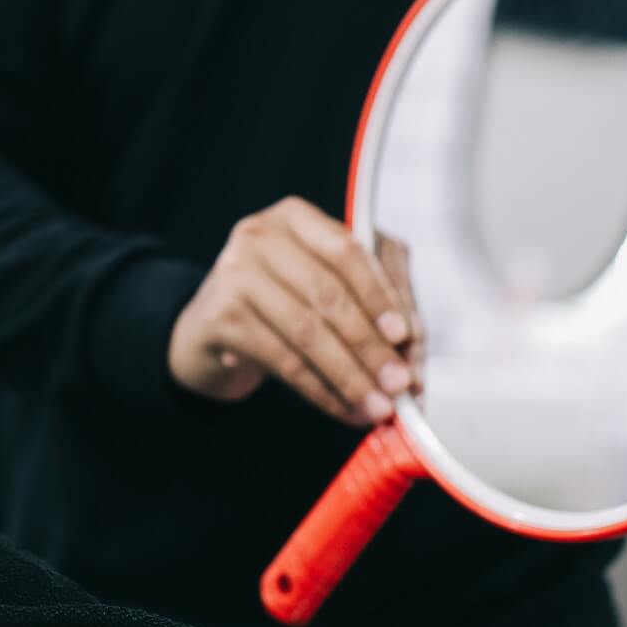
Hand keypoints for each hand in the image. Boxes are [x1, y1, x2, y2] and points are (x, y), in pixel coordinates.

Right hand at [168, 197, 416, 427]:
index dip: (379, 295)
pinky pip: (282, 360)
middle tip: (400, 383)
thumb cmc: (283, 300)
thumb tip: (412, 346)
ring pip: (306, 332)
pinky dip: (321, 391)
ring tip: (379, 406)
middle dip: (370, 344)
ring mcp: (233, 275)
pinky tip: (345, 409)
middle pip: (327, 293)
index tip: (405, 336)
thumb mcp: (329, 286)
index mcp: (295, 217)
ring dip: (350, 375)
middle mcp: (258, 237)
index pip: (346, 251)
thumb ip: (378, 301)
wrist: (214, 328)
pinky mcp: (219, 318)